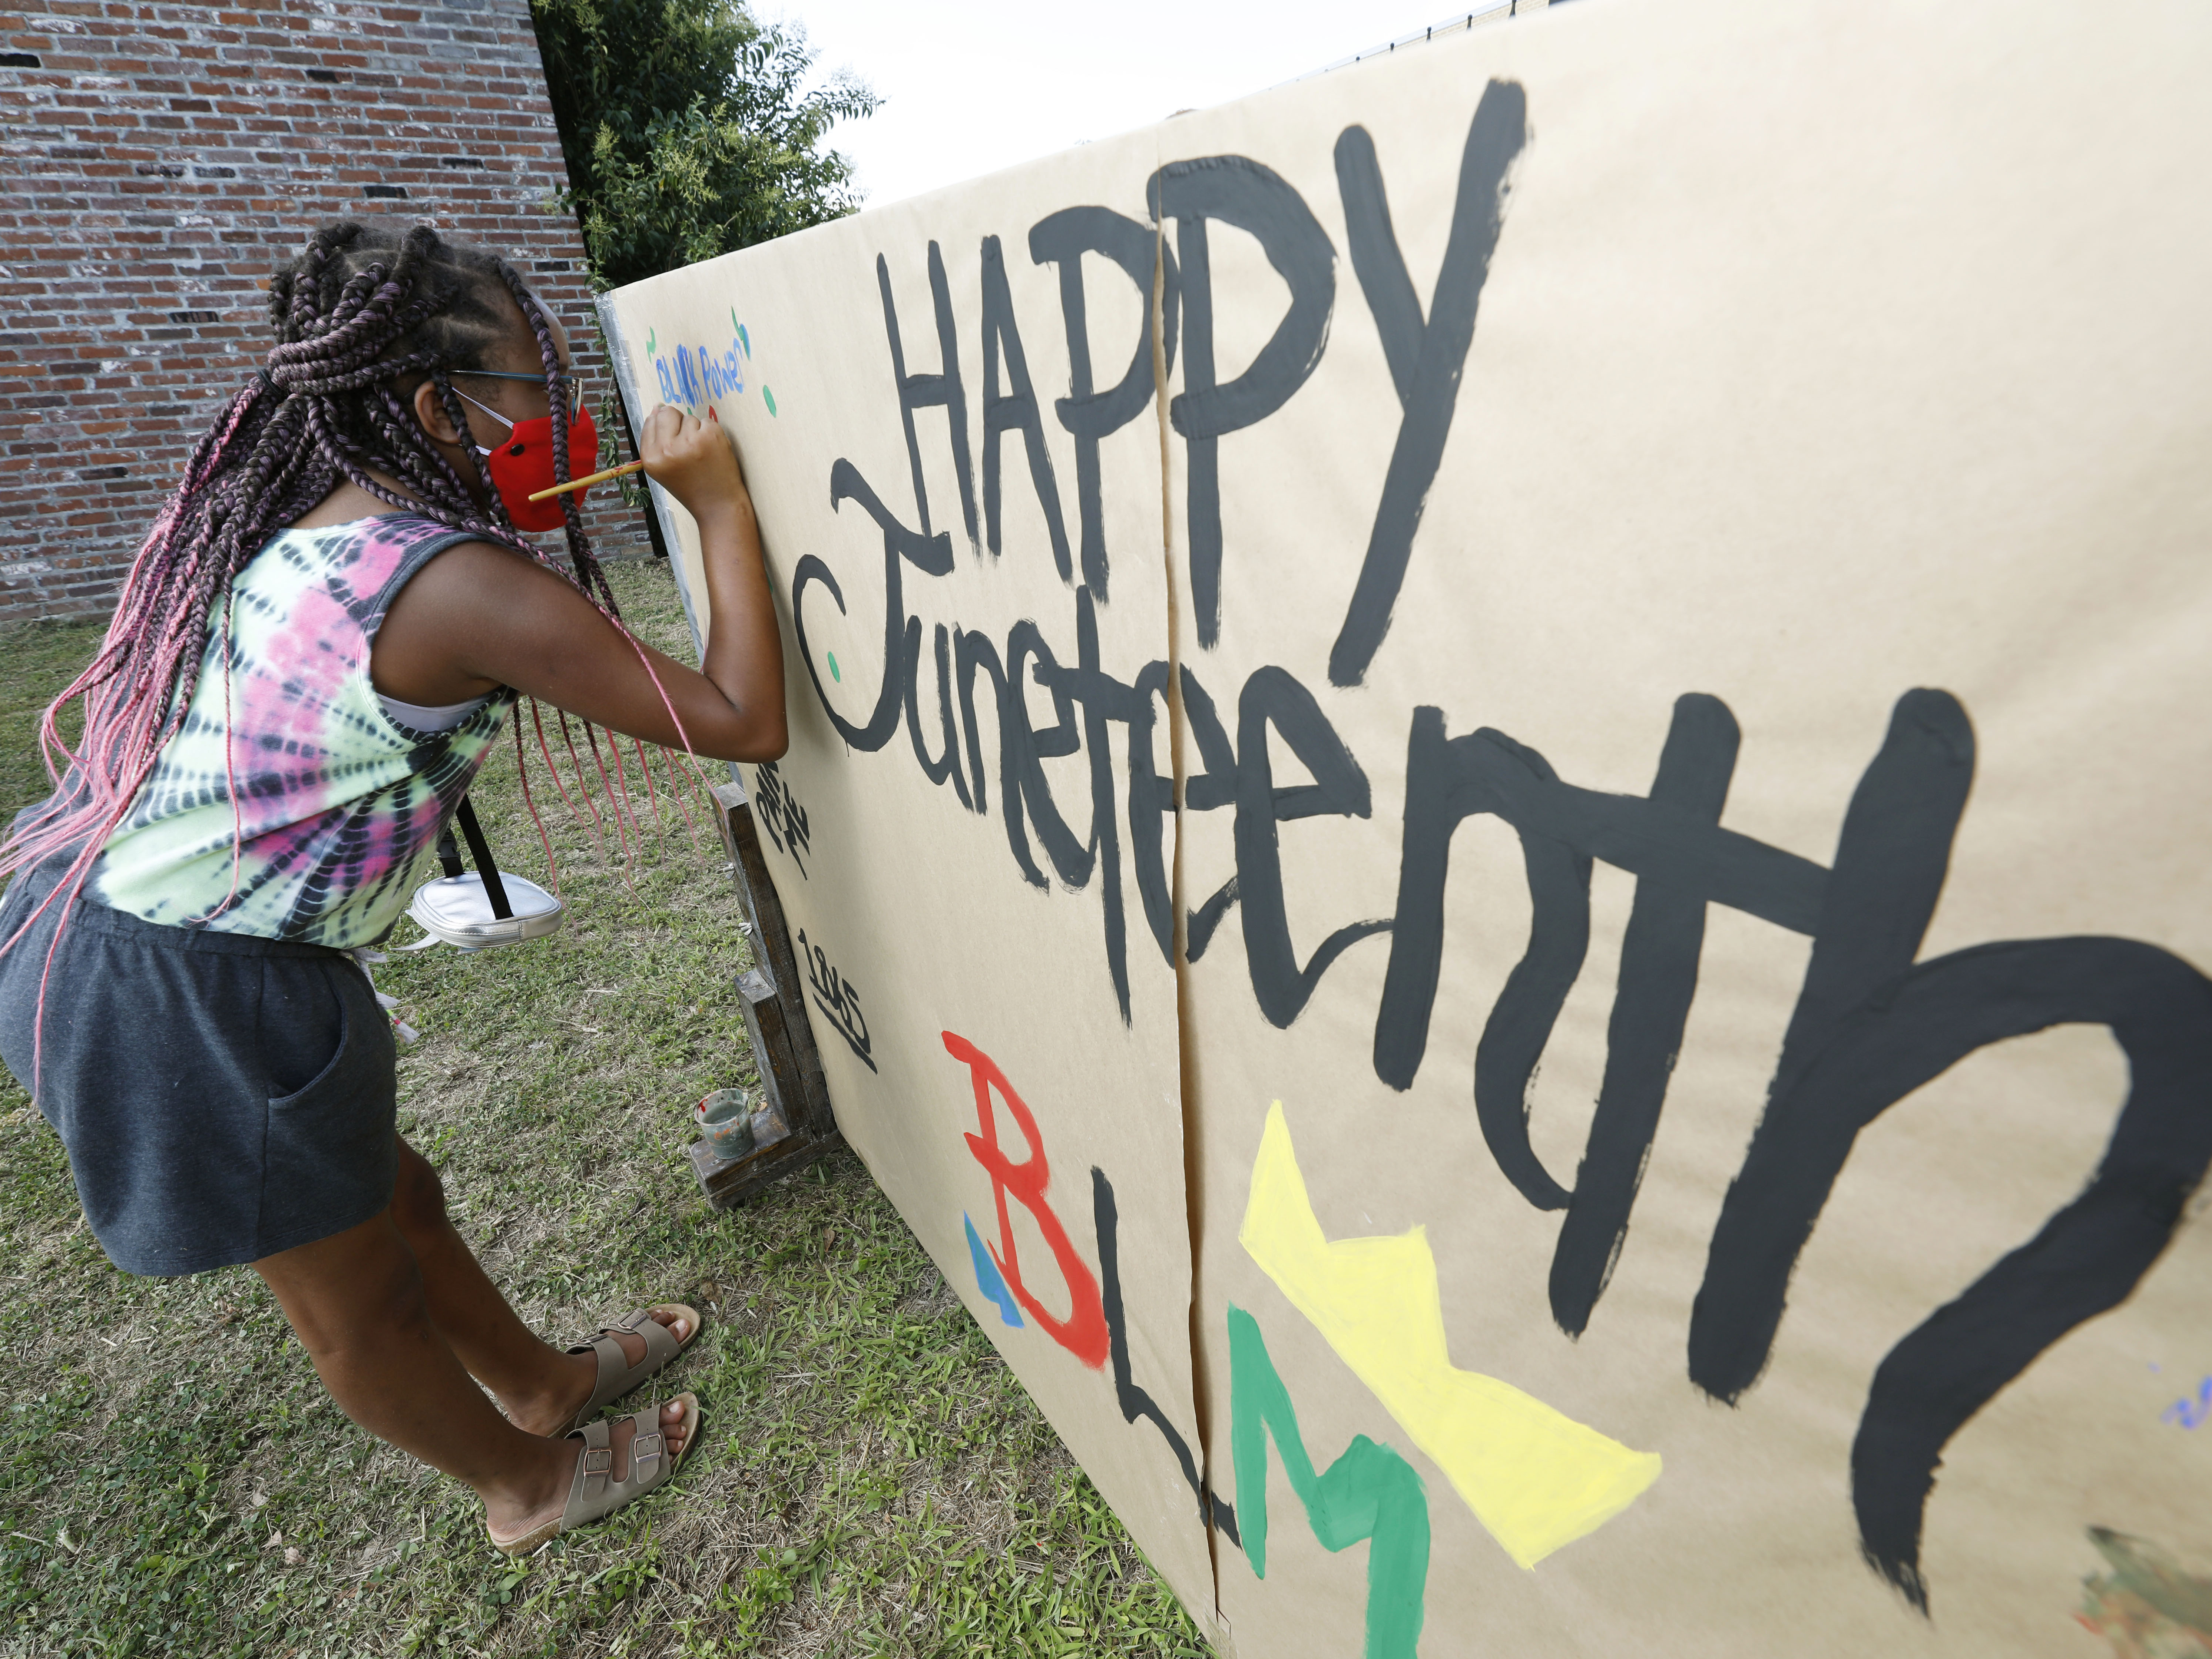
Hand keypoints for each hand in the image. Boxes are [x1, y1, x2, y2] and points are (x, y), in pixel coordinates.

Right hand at [638, 404, 750, 524]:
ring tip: (701, 454)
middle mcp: (667, 449)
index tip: (674, 440)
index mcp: (650, 457)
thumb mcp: (662, 468)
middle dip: (678, 423)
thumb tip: (657, 406)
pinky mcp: (711, 436)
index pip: (651, 421)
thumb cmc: (690, 486)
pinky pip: (707, 422)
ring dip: (696, 431)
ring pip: (690, 417)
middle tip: (688, 446)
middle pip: (668, 413)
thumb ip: (655, 439)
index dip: (665, 428)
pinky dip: (711, 433)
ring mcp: (690, 441)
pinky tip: (712, 451)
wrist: (717, 505)